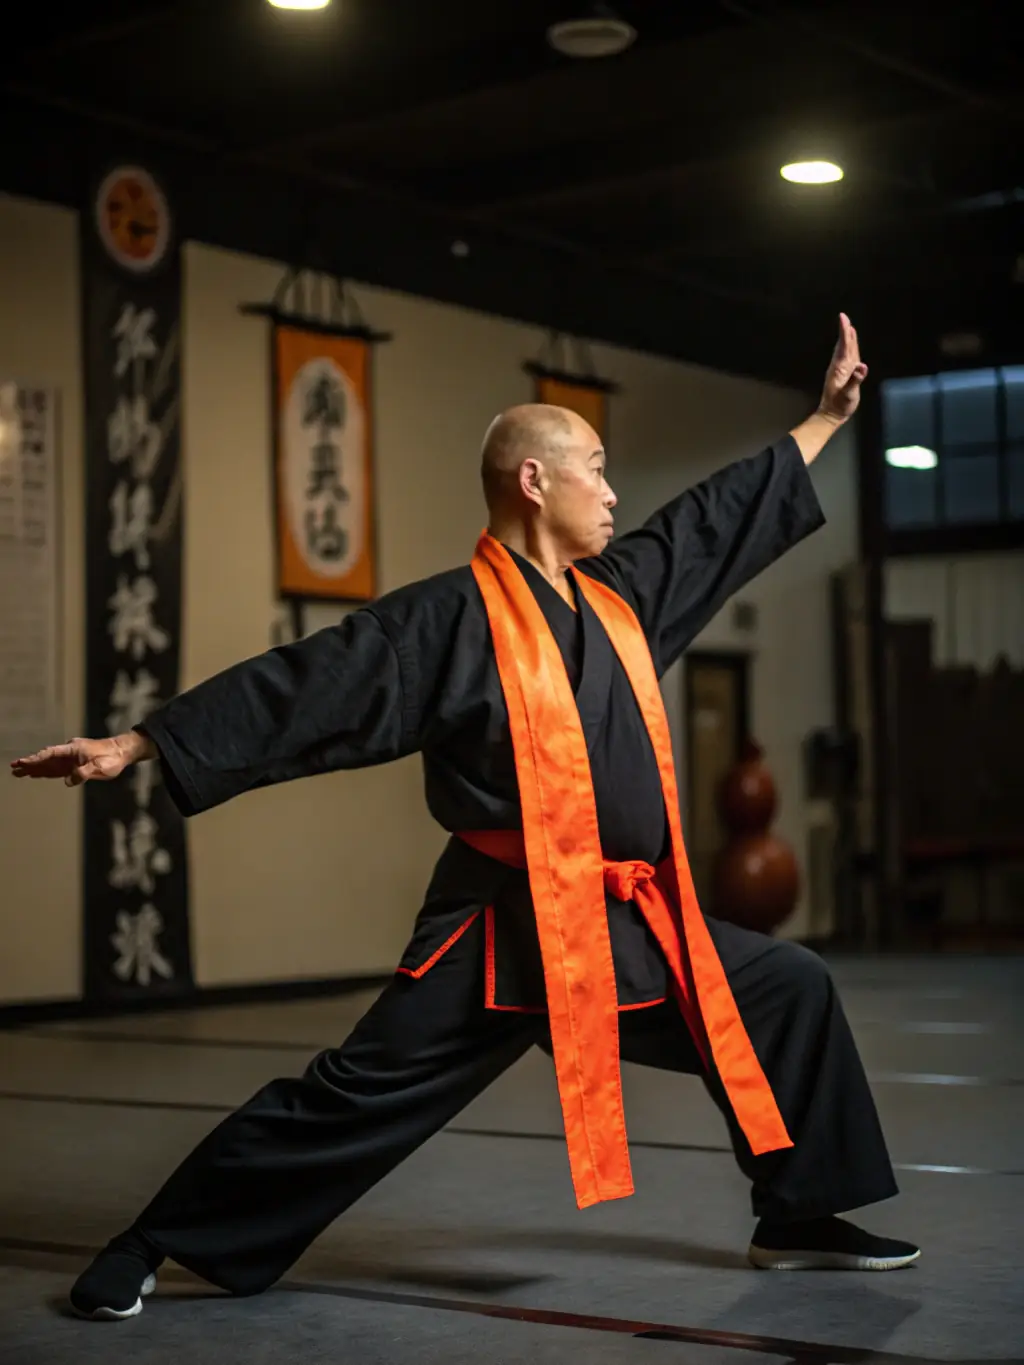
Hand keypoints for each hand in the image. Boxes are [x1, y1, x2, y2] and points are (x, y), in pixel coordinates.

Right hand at [10, 732, 153, 786]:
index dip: (36, 759)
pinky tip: (36, 775)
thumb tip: (68, 781)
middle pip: (45, 759)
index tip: (23, 762)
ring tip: (19, 772)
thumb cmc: (112, 758)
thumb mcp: (99, 768)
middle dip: (29, 764)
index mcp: (73, 750)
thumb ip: (82, 773)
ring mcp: (71, 758)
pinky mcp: (75, 764)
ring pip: (49, 764)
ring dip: (34, 768)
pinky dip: (45, 771)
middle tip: (13, 768)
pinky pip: (56, 768)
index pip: (50, 754)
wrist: (123, 751)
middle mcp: (69, 752)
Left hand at [818, 313, 868, 423]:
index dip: (844, 332)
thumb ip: (855, 380)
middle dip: (845, 331)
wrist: (832, 414)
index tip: (843, 319)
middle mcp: (840, 366)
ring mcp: (841, 371)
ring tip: (849, 327)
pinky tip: (850, 347)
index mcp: (840, 368)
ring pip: (845, 351)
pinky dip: (850, 349)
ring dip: (847, 338)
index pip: (843, 347)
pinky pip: (848, 358)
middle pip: (844, 345)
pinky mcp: (844, 375)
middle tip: (844, 317)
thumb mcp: (848, 394)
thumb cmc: (840, 405)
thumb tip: (862, 367)